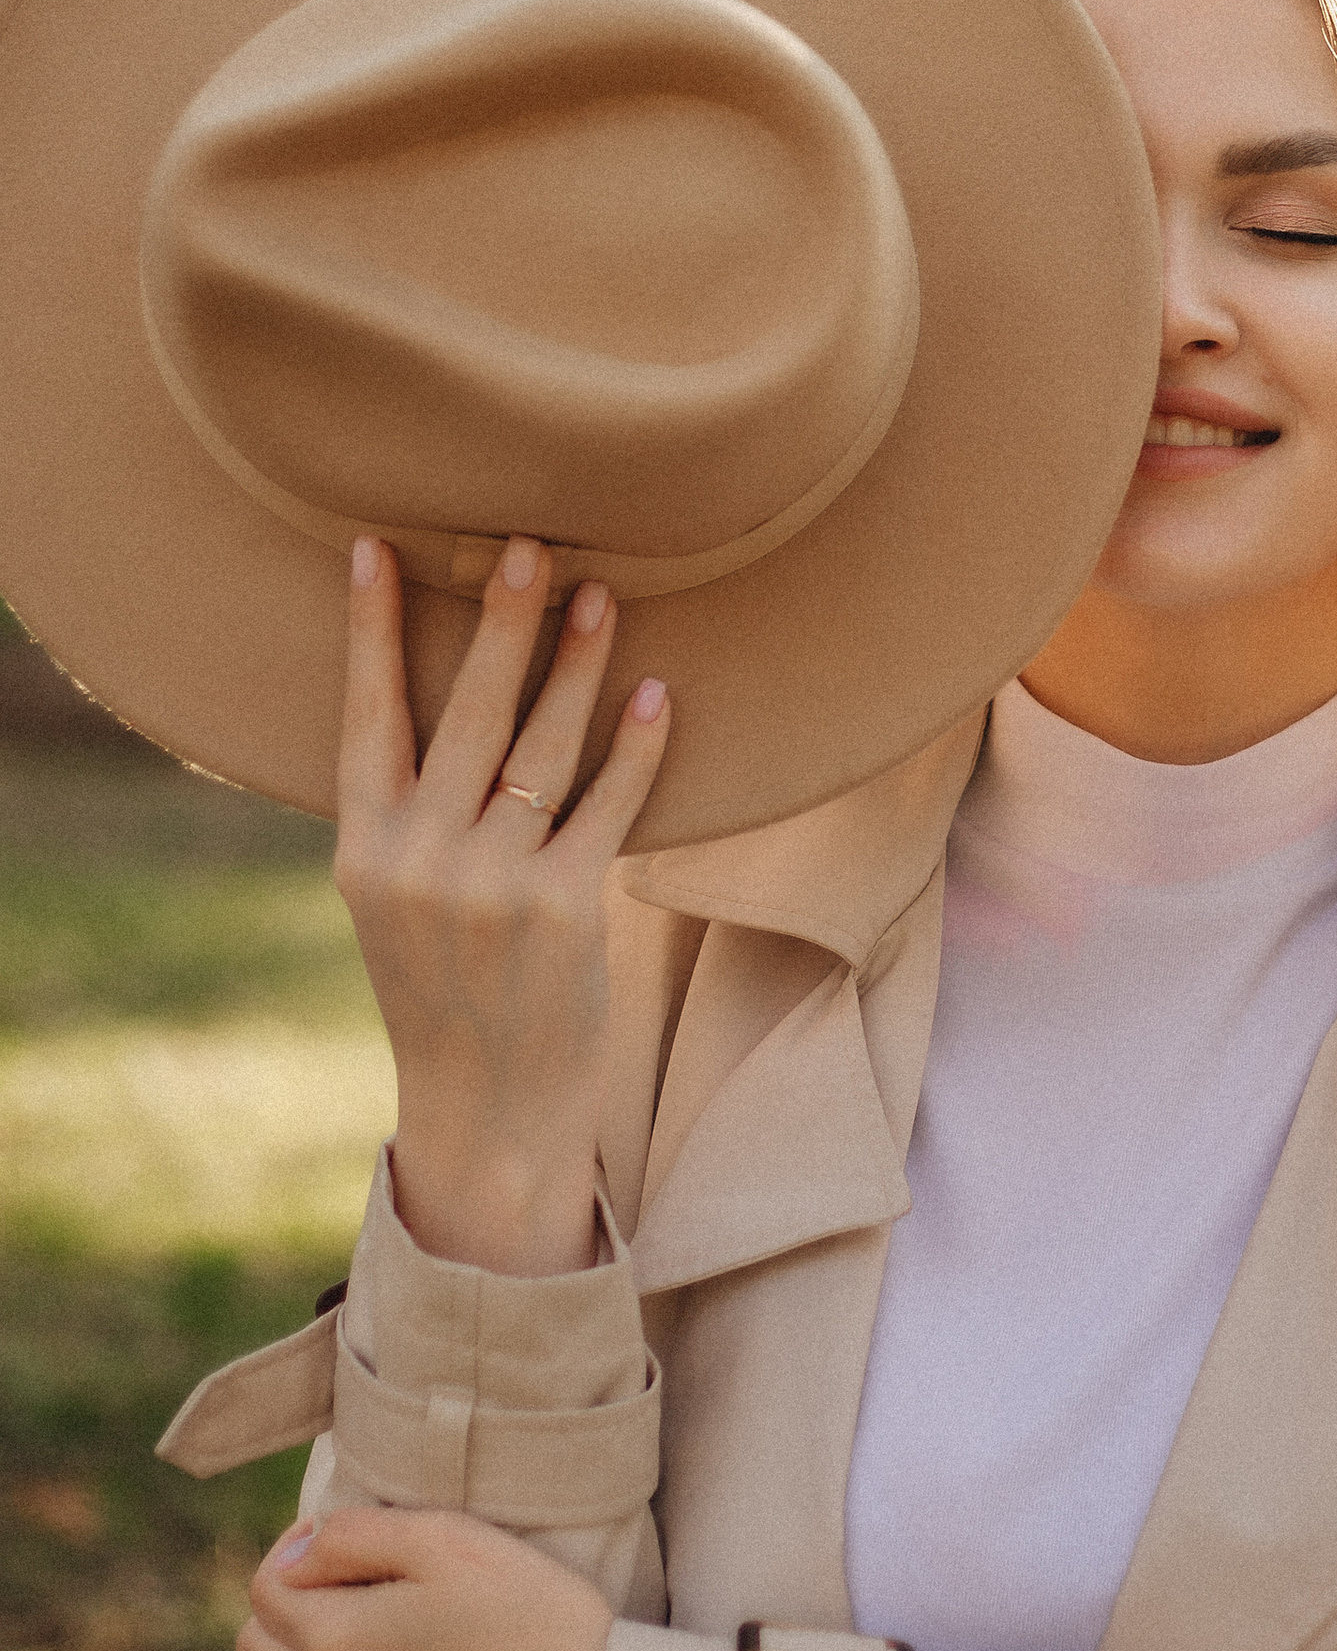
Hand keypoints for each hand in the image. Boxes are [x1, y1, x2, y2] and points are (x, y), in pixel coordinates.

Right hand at [334, 535, 670, 1274]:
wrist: (486, 1106)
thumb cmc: (445, 984)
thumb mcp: (393, 898)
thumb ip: (410, 811)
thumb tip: (451, 703)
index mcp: (364, 846)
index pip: (365, 715)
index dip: (371, 631)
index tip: (376, 547)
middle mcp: (419, 857)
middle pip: (468, 711)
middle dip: (500, 621)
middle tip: (528, 543)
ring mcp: (492, 884)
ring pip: (543, 746)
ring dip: (578, 664)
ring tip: (602, 596)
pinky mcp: (564, 909)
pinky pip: (609, 805)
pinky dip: (636, 748)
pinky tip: (658, 696)